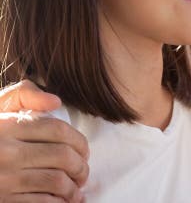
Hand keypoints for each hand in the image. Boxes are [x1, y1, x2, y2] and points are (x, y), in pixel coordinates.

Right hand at [0, 81, 88, 201]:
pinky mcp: (1, 200)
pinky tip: (62, 202)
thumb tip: (56, 102)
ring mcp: (3, 179)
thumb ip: (23, 96)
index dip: (79, 141)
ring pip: (55, 181)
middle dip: (81, 166)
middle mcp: (5, 152)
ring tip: (76, 191)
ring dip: (73, 188)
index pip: (57, 130)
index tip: (84, 151)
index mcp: (6, 127)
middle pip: (62, 156)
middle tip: (83, 173)